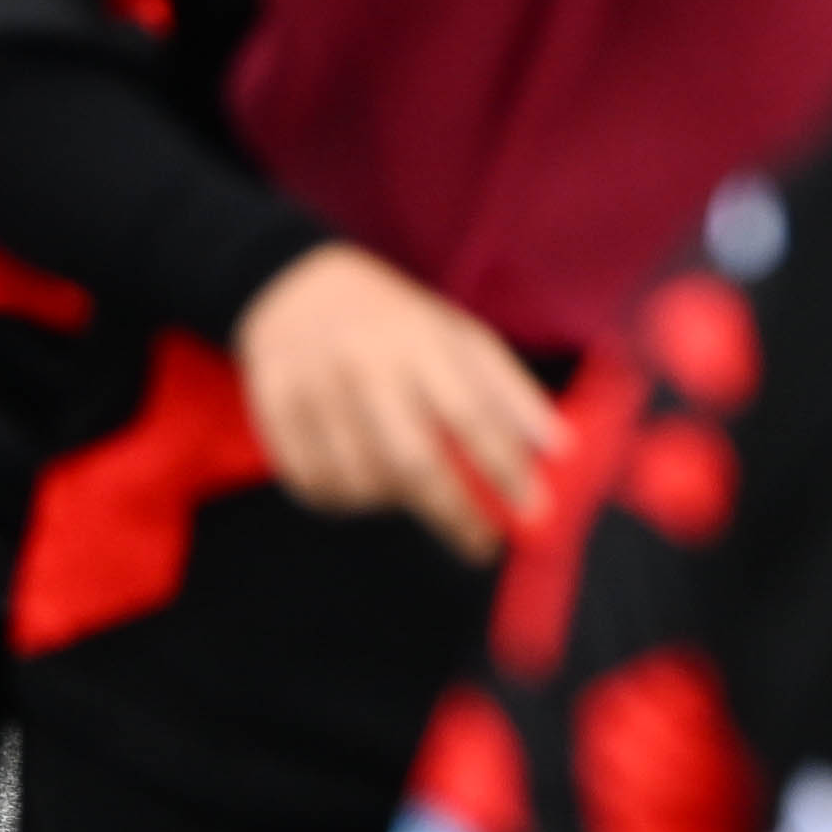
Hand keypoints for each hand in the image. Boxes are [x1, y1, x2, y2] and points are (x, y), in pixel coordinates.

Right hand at [231, 242, 564, 558]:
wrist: (298, 286)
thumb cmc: (399, 321)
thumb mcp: (462, 336)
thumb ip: (510, 391)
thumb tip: (561, 448)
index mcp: (421, 339)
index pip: (470, 413)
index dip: (503, 466)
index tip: (532, 511)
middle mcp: (365, 363)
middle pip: (411, 459)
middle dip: (453, 512)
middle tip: (480, 546)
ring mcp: (312, 387)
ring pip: (359, 480)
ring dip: (394, 505)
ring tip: (413, 494)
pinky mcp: (270, 408)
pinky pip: (309, 482)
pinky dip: (342, 500)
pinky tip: (362, 488)